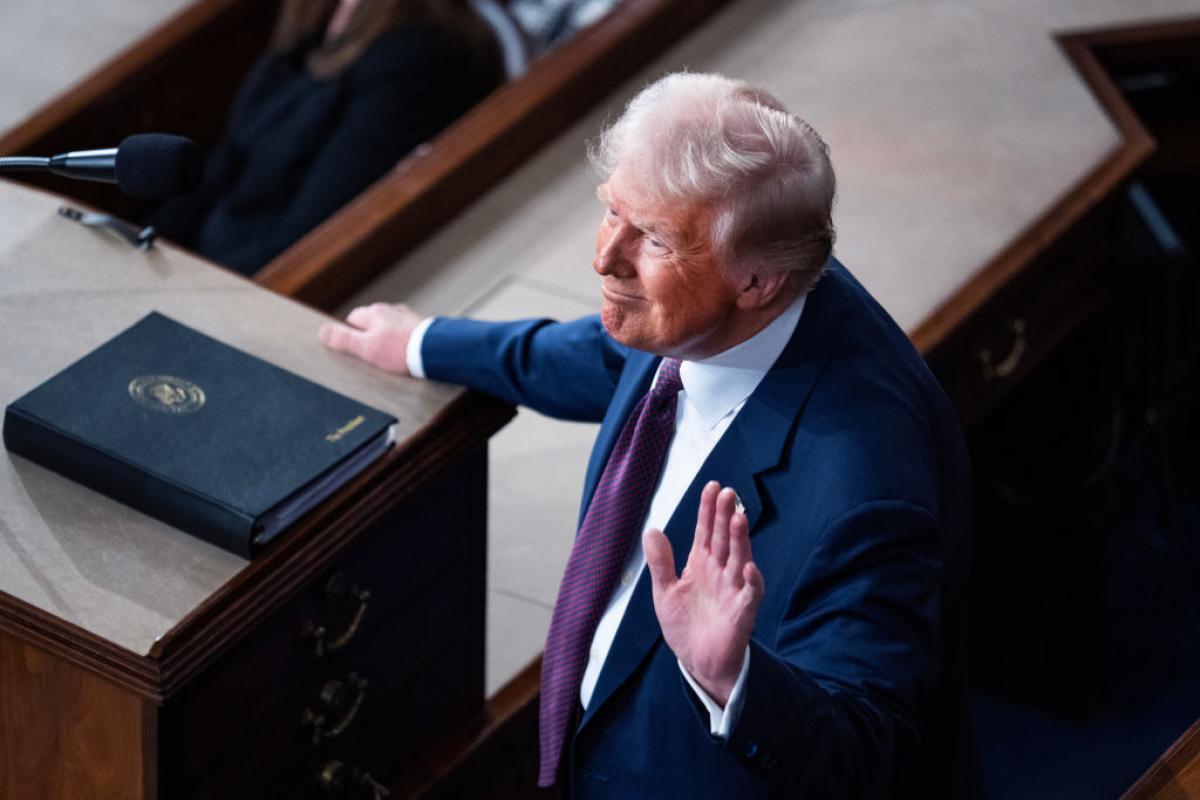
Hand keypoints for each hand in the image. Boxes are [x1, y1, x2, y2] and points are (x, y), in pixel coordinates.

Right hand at [318, 302, 420, 373]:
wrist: (434, 350)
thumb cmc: (400, 350)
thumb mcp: (365, 348)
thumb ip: (343, 339)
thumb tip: (322, 332)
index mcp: (372, 313)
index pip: (351, 320)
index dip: (350, 337)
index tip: (355, 351)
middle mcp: (388, 309)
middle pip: (370, 323)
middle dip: (369, 337)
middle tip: (374, 356)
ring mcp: (405, 315)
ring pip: (388, 326)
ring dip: (387, 338)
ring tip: (392, 356)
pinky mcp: (419, 324)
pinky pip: (404, 331)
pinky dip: (402, 340)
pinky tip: (406, 352)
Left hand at [644, 481, 764, 706]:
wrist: (697, 661)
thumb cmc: (684, 624)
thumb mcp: (664, 591)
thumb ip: (660, 562)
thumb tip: (652, 530)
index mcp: (701, 563)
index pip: (706, 530)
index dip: (708, 509)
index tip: (712, 486)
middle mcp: (720, 570)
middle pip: (724, 538)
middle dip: (725, 516)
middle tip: (727, 493)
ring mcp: (733, 588)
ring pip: (739, 558)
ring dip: (740, 539)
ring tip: (738, 517)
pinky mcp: (742, 611)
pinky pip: (750, 593)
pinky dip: (751, 581)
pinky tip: (748, 567)